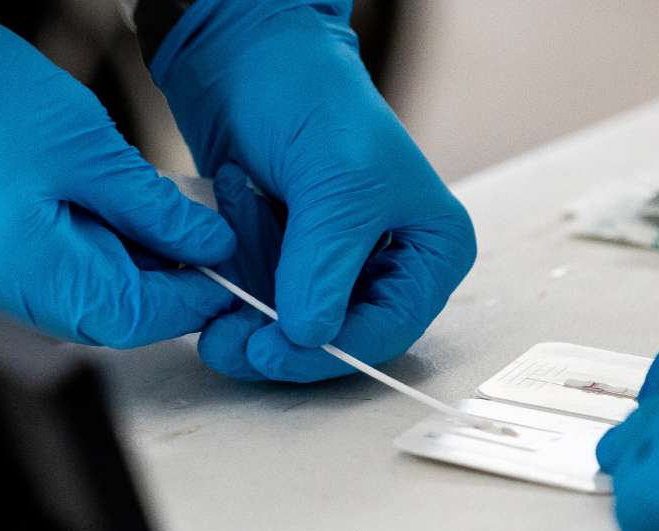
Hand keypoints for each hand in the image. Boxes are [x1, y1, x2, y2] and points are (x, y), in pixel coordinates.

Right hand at [0, 0, 236, 347]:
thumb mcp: (89, 147)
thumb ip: (155, 210)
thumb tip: (206, 247)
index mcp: (19, 270)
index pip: (130, 318)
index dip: (186, 300)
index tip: (221, 277)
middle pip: (97, 318)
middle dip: (153, 285)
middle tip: (190, 241)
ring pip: (66, 305)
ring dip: (115, 271)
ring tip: (137, 218)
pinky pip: (28, 288)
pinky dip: (71, 262)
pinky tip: (88, 219)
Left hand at [150, 0, 475, 381]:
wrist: (244, 52)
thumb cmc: (310, 95)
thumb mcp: (335, 183)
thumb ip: (325, 266)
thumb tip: (309, 335)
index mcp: (430, 247)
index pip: (387, 329)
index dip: (330, 350)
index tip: (274, 351)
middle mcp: (389, 261)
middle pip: (337, 336)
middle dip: (279, 340)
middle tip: (229, 341)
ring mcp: (334, 259)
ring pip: (292, 324)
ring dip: (249, 302)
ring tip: (228, 253)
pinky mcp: (286, 253)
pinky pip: (259, 296)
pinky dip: (235, 278)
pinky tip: (228, 226)